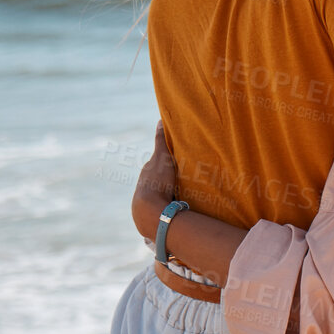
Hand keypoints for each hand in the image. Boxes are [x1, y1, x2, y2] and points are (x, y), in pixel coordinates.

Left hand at [131, 122, 177, 239]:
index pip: (159, 164)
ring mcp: (149, 201)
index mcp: (147, 172)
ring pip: (162, 194)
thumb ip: (161, 141)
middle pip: (160, 179)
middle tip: (187, 178)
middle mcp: (146, 186)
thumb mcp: (162, 157)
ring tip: (187, 195)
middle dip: (170, 179)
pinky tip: (182, 207)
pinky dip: (172, 205)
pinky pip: (166, 206)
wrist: (150, 211)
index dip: (169, 162)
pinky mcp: (155, 213)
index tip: (181, 162)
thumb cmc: (156, 182)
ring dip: (172, 194)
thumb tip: (160, 120)